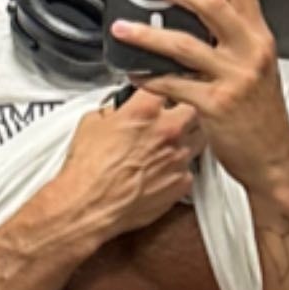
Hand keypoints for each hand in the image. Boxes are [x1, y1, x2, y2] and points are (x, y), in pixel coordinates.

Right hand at [55, 86, 204, 240]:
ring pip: (200, 137)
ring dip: (188, 137)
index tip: (160, 92)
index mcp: (145, 110)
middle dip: (184, 110)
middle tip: (173, 116)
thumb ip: (110, 112)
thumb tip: (113, 113)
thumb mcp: (90, 125)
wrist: (89, 206)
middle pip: (193, 108)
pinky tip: (167, 170)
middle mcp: (167, 130)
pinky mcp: (182, 182)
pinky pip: (191, 169)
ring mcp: (178, 156)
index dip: (161, 87)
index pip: (166, 84)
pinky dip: (181, 168)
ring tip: (172, 143)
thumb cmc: (88, 171)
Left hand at [109, 0, 288, 192]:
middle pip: (211, 4)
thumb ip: (233, 44)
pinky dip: (149, 76)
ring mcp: (233, 78)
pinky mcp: (214, 105)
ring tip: (123, 28)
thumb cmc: (262, 117)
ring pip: (184, 44)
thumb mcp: (256, 71)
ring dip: (148, 33)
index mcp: (259, 39)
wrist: (273, 160)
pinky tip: (132, 72)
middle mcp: (249, 52)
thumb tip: (199, 22)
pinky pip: (173, 84)